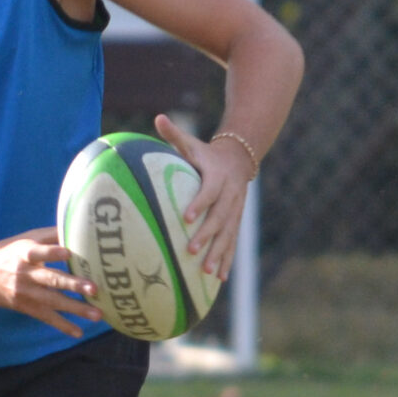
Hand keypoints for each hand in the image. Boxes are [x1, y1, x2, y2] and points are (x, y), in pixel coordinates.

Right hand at [0, 229, 101, 334]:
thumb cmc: (9, 252)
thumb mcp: (26, 238)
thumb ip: (51, 235)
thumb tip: (78, 228)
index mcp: (26, 252)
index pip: (39, 252)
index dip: (52, 252)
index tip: (68, 252)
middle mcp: (26, 273)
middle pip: (51, 279)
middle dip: (73, 285)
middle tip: (94, 289)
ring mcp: (26, 293)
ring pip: (53, 301)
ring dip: (76, 309)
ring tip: (97, 315)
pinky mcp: (25, 307)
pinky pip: (46, 317)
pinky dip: (63, 325)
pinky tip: (78, 333)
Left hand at [153, 114, 250, 278]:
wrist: (239, 159)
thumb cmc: (206, 153)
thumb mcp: (192, 143)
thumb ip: (174, 134)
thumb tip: (157, 117)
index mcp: (217, 178)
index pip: (208, 192)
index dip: (199, 204)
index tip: (185, 217)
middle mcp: (229, 197)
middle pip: (219, 219)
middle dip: (206, 236)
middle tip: (190, 250)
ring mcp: (235, 212)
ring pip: (228, 236)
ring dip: (218, 254)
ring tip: (206, 272)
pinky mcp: (236, 222)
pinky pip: (232, 243)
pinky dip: (227, 261)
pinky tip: (219, 279)